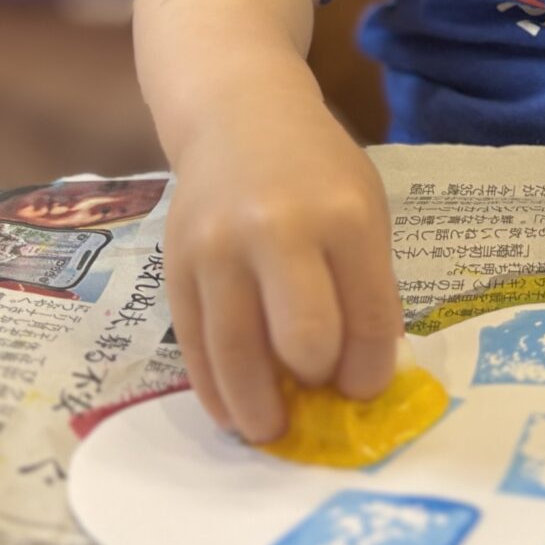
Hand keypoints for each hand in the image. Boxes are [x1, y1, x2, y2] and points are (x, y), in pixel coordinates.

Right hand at [164, 110, 402, 442]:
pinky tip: (232, 411)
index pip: (368, 319)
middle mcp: (279, 230)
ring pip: (237, 354)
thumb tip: (359, 375)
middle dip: (317, 380)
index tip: (363, 388)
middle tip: (317, 388)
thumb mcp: (363, 209)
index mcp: (344, 218)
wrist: (238, 114)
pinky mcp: (174, 266)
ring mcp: (219, 249)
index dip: (369, 371)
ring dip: (259, 407)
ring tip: (272, 429)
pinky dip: (214, 389)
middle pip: (304, 339)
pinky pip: (193, 346)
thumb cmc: (315, 170)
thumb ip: (366, 284)